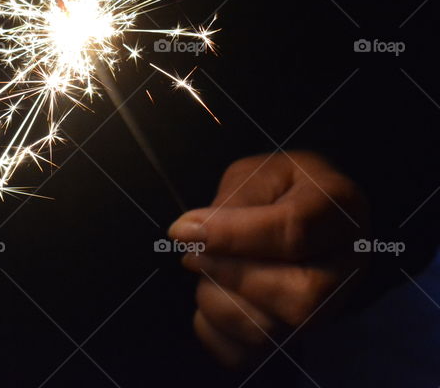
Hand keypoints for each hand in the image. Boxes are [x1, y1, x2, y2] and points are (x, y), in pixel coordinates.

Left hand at [168, 151, 368, 367]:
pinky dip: (215, 333)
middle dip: (229, 277)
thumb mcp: (257, 174)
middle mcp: (348, 265)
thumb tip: (190, 234)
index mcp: (339, 207)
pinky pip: (248, 356)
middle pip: (297, 297)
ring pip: (272, 331)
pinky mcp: (297, 336)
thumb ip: (231, 203)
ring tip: (204, 271)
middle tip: (194, 255)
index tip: (183, 232)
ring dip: (217, 302)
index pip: (292, 232)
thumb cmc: (280, 189)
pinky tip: (211, 300)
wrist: (309, 213)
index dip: (231, 237)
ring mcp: (330, 308)